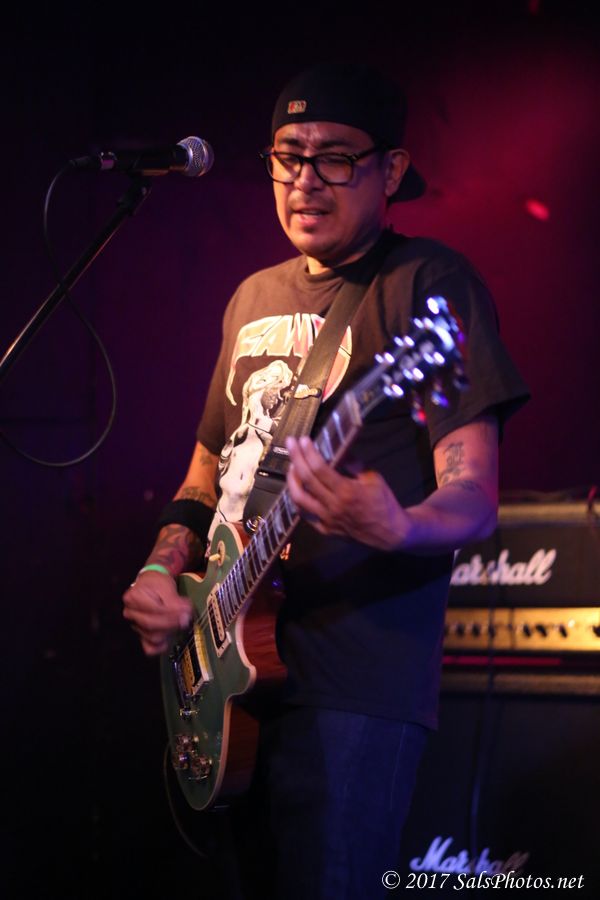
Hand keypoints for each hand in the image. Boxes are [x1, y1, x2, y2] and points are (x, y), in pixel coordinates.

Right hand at [122, 570, 192, 655]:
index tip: (187, 610)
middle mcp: (130, 613)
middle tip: (187, 618)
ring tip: (180, 622)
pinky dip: (161, 646)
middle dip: (172, 622)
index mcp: (133, 597)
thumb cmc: (157, 585)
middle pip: (151, 624)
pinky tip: (170, 639)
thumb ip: (174, 600)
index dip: (172, 612)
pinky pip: (150, 648)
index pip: (155, 609)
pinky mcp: (141, 636)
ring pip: (153, 636)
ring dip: (170, 631)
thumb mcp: (166, 586)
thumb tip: (185, 612)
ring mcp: (134, 626)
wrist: (151, 585)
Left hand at [285, 436, 411, 549]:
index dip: (309, 453)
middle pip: (306, 479)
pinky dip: (298, 499)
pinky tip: (298, 488)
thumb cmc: (383, 503)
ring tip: (292, 465)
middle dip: (296, 458)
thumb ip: (354, 464)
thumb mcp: (373, 478)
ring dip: (292, 479)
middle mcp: (333, 506)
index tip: (303, 440)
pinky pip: (304, 514)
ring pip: (299, 499)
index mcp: (347, 492)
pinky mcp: (324, 530)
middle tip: (291, 443)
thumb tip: (339, 449)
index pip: (320, 469)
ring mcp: (326, 520)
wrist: (390, 533)